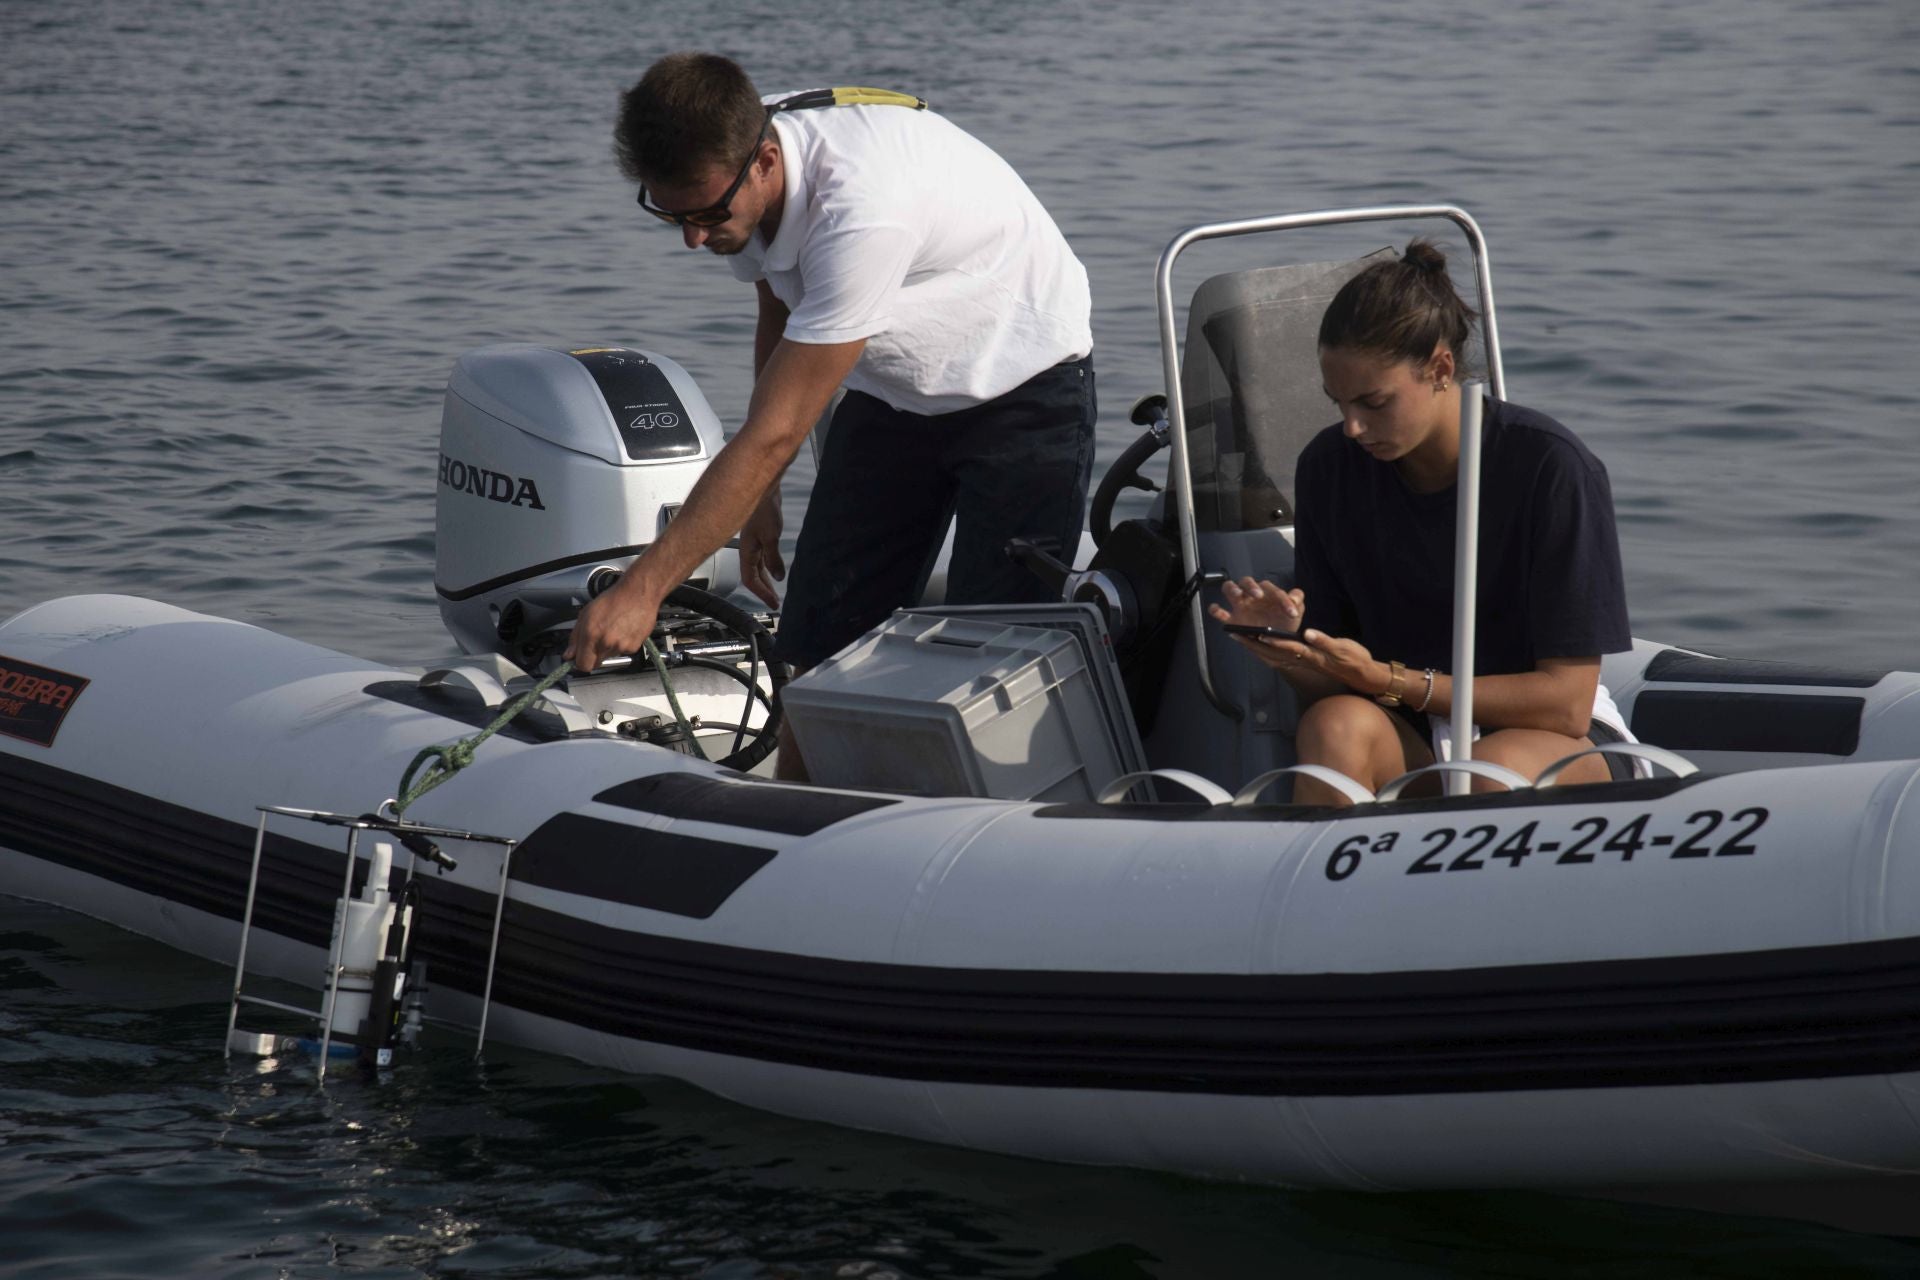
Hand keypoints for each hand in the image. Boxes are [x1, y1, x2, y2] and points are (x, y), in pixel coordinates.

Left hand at [563, 577, 660, 673]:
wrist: (638, 593)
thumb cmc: (613, 599)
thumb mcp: (586, 614)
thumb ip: (575, 637)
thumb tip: (569, 655)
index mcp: (591, 634)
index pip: (583, 665)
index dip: (580, 662)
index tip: (581, 657)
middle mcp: (606, 643)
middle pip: (596, 663)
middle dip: (594, 655)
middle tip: (598, 639)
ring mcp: (621, 647)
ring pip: (609, 656)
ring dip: (608, 648)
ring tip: (613, 629)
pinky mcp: (634, 647)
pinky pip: (623, 652)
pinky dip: (622, 644)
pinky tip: (623, 630)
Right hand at [738, 492, 785, 609]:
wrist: (765, 489)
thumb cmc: (763, 509)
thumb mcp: (771, 536)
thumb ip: (773, 557)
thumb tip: (779, 576)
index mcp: (746, 552)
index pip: (750, 580)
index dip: (761, 593)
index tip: (773, 603)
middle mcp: (748, 549)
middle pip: (753, 576)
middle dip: (763, 590)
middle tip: (774, 602)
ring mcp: (754, 543)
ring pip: (758, 567)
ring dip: (766, 580)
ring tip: (775, 591)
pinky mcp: (761, 536)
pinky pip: (763, 557)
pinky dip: (769, 566)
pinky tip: (775, 569)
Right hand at [1207, 576, 1303, 647]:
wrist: (1277, 642)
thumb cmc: (1284, 623)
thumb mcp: (1296, 612)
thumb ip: (1298, 602)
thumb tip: (1295, 597)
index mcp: (1268, 593)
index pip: (1272, 589)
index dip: (1282, 599)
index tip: (1291, 612)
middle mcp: (1252, 596)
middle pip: (1246, 581)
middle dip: (1251, 586)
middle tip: (1258, 595)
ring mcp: (1240, 606)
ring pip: (1229, 589)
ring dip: (1232, 590)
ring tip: (1237, 596)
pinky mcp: (1232, 619)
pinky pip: (1218, 611)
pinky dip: (1215, 609)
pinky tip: (1217, 610)